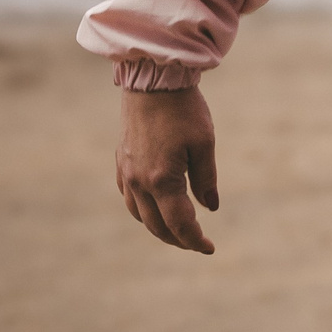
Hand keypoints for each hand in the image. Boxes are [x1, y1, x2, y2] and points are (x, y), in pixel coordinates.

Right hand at [118, 85, 218, 253]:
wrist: (152, 83)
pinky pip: (130, 199)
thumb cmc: (184, 111)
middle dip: (178, 239)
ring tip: (179, 231)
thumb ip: (206, 179)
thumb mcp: (205, 143)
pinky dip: (143, 211)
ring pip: (140, 215)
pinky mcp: (121, 163)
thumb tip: (210, 208)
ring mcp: (126, 174)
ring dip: (159, 228)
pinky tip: (156, 208)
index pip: (180, 223)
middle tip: (197, 243)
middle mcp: (139, 182)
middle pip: (157, 225)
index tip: (210, 248)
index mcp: (162, 180)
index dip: (195, 240)